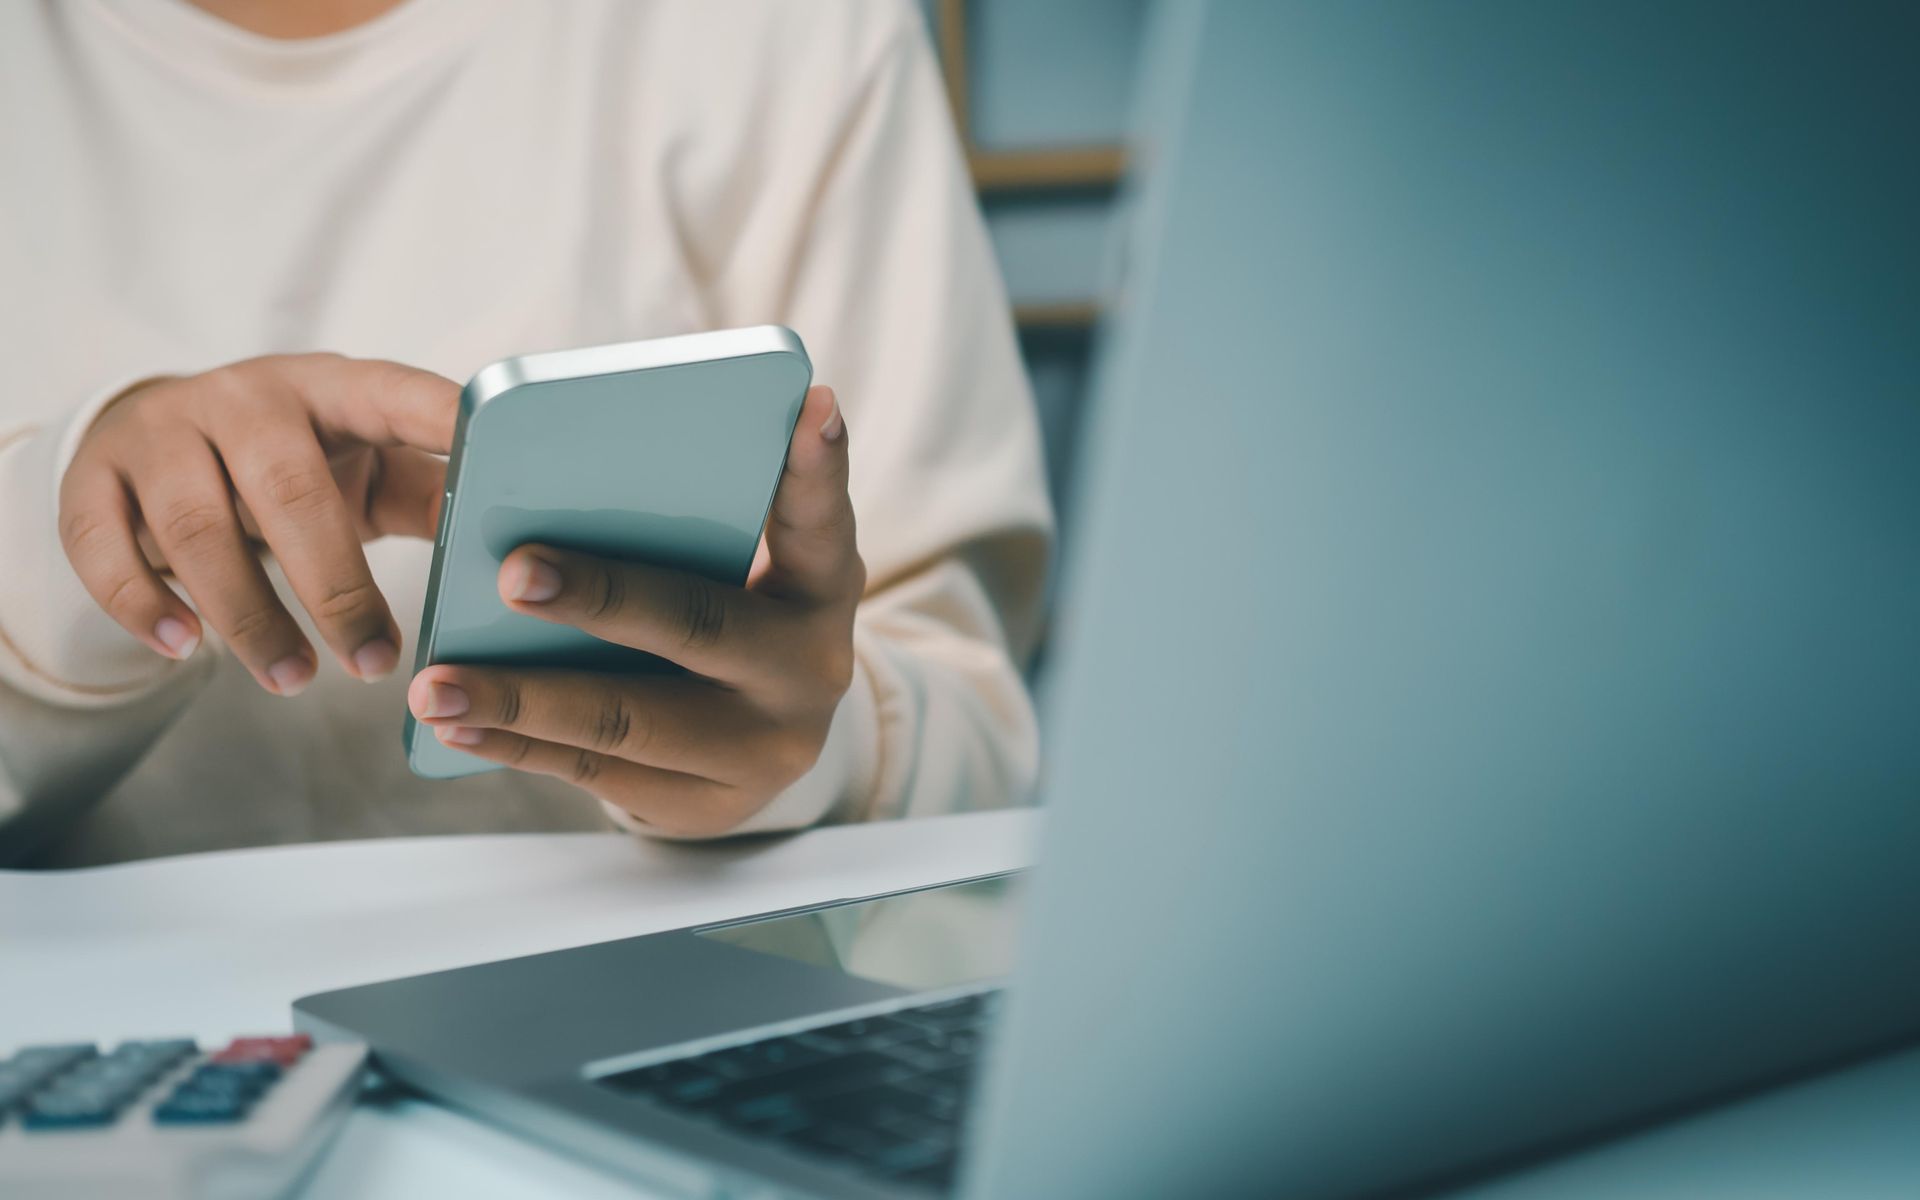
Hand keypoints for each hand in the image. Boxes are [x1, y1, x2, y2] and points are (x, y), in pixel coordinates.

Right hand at [60, 354, 456, 692]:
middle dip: (335, 586)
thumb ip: (434, 494)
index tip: (489, 448)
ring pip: (197, 526)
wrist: (160, 437)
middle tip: (373, 661)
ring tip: (293, 679)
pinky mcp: (93, 478)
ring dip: (249, 615)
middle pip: (288, 488)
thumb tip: (518, 547)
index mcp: (329, 387)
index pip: (392, 393)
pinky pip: (105, 545)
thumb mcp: (368, 466)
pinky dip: (142, 604)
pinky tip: (184, 648)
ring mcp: (160, 433)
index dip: (440, 416)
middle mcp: (242, 398)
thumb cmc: (295, 464)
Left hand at [406, 386, 862, 836]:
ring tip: (434, 682)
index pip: (821, 517)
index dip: (817, 464)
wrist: (760, 752)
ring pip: (630, 716)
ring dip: (521, 698)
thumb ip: (700, 529)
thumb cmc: (733, 621)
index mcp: (822, 587)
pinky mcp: (707, 804)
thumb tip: (567, 477)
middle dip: (602, 598)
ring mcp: (763, 748)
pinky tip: (453, 723)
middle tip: (514, 573)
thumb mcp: (749, 573)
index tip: (810, 402)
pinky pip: (597, 772)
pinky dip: (516, 745)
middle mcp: (810, 668)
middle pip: (699, 625)